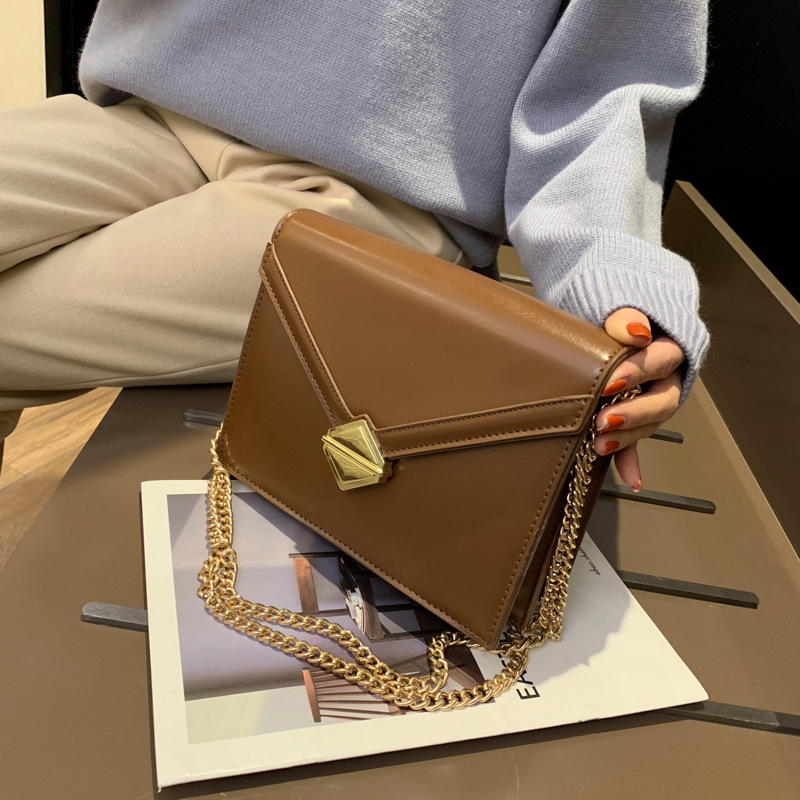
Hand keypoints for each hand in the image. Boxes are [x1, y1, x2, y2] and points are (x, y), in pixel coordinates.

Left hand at [595, 308, 684, 491]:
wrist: (609, 324)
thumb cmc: (611, 317)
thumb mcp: (615, 308)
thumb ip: (624, 317)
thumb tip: (636, 330)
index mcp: (668, 347)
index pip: (660, 360)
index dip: (638, 371)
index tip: (610, 381)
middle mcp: (667, 378)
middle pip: (662, 400)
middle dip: (633, 412)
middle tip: (603, 419)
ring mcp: (652, 400)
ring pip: (650, 423)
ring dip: (628, 437)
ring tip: (601, 444)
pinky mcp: (634, 418)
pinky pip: (635, 443)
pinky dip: (631, 461)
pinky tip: (631, 479)